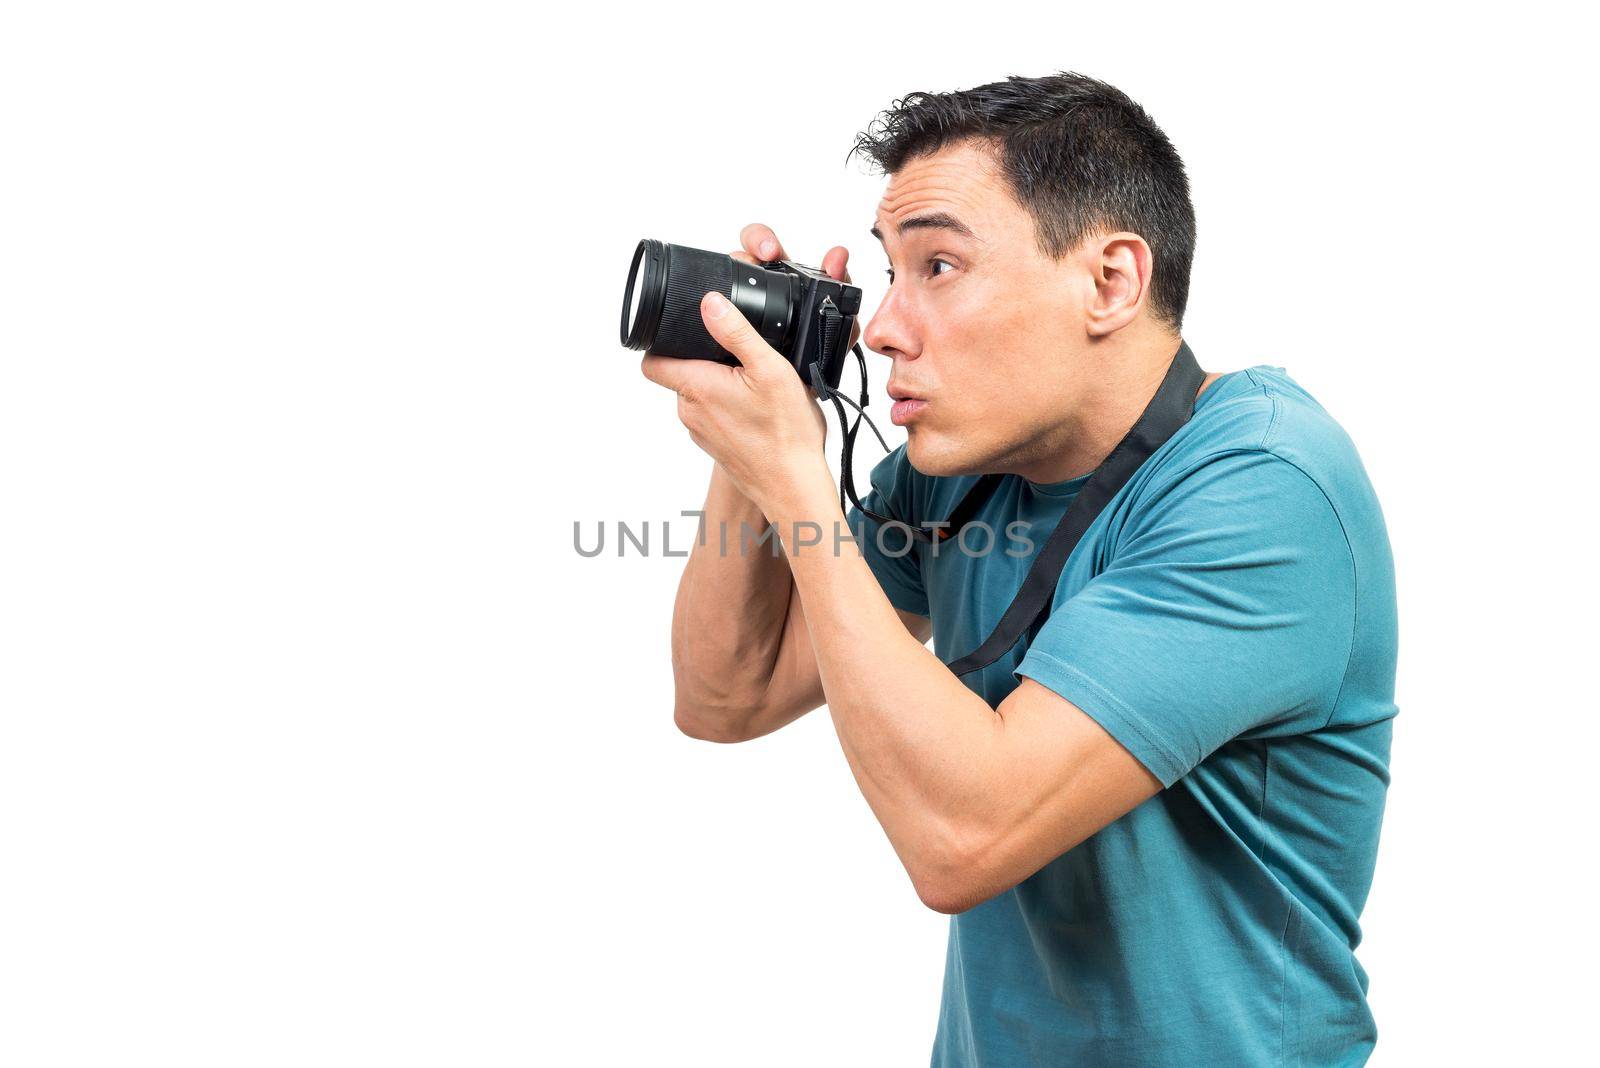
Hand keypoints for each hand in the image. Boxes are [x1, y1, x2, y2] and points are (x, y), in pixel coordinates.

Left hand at [640, 224, 851, 513]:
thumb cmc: (785, 434)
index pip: (652, 361)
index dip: (661, 343)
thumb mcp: (769, 369)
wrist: (793, 487)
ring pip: (700, 395)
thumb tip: (710, 303)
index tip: (686, 334)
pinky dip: (731, 409)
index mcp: (696, 387)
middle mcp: (690, 411)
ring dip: (721, 386)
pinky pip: (714, 417)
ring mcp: (701, 432)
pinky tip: (759, 412)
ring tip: (756, 389)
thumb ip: (736, 333)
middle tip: (743, 363)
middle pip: (681, 373)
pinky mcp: (715, 446)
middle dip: (707, 361)